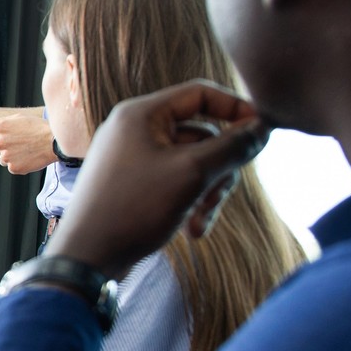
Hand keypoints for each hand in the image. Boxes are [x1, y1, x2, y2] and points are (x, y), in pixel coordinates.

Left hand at [0, 114, 55, 173]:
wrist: (54, 141)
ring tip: (27, 151)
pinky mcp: (13, 167)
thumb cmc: (38, 127)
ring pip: (4, 160)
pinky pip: (12, 168)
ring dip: (13, 157)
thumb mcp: (20, 118)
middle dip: (9, 148)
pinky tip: (29, 158)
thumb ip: (2, 122)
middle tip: (25, 144)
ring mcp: (5, 156)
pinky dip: (20, 165)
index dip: (7, 137)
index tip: (18, 137)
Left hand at [49, 80, 270, 278]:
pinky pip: (175, 180)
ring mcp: (132, 156)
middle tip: (219, 195)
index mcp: (141, 113)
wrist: (87, 256)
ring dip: (207, 191)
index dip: (236, 109)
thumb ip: (232, 147)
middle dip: (219, 167)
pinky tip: (194, 231)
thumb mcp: (192, 174)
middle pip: (201, 133)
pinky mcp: (133, 182)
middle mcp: (134, 128)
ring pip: (192, 162)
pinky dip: (189, 201)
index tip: (263, 133)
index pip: (200, 93)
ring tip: (202, 221)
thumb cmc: (134, 209)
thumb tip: (262, 129)